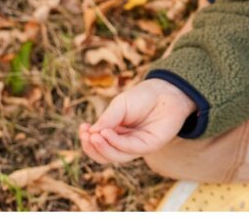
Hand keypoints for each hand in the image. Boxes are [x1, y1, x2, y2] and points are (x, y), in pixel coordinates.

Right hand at [79, 78, 196, 163]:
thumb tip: (90, 134)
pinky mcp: (149, 146)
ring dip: (102, 148)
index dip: (88, 141)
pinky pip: (129, 150)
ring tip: (94, 136)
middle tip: (86, 136)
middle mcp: (125, 142)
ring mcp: (137, 146)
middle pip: (104, 155)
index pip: (99, 145)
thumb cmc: (142, 97)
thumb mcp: (119, 106)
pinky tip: (107, 134)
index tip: (82, 129)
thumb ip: (107, 120)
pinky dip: (116, 143)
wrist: (166, 92)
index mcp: (116, 133)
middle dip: (92, 148)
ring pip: (116, 156)